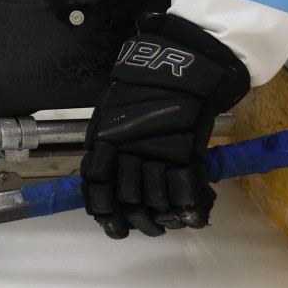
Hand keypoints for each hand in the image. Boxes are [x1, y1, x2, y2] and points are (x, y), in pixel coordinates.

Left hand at [80, 15, 250, 238]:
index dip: (104, 211)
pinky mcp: (185, 152)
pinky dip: (189, 207)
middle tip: (147, 225)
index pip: (95, 186)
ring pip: (153, 201)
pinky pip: (184, 191)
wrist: (180, 63)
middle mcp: (125, 148)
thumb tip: (103, 170)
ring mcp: (156, 151)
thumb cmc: (144, 82)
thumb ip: (108, 138)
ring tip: (168, 220)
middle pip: (126, 200)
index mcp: (103, 137)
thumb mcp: (114, 108)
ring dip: (162, 216)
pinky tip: (191, 214)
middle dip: (137, 219)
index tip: (113, 224)